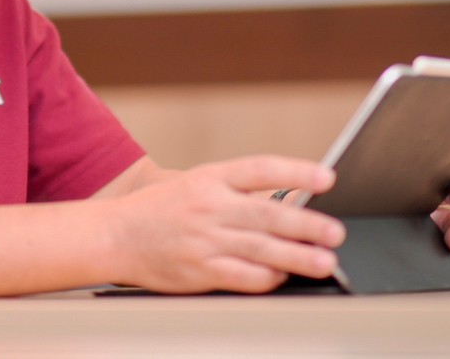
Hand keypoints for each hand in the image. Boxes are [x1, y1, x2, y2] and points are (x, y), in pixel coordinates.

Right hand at [109, 156, 345, 293]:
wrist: (114, 235)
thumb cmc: (159, 210)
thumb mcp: (195, 185)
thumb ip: (236, 191)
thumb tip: (289, 199)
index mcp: (210, 178)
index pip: (260, 169)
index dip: (296, 171)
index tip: (326, 177)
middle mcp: (209, 206)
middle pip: (267, 213)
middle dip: (306, 224)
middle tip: (335, 231)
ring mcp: (204, 240)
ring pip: (260, 249)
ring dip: (297, 257)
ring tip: (325, 261)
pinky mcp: (199, 270)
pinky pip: (241, 277)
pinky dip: (267, 279)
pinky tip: (284, 278)